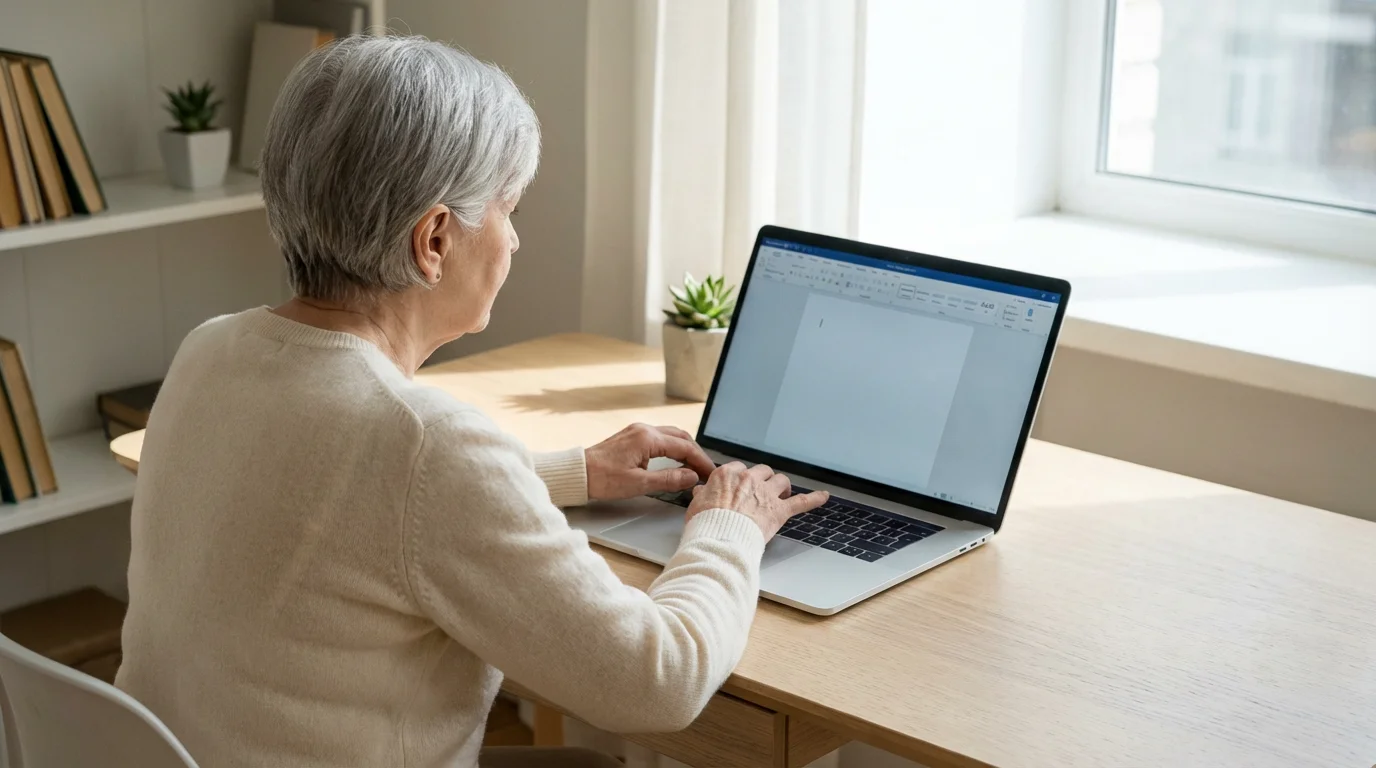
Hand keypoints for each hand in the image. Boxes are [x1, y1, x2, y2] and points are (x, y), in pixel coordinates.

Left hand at [585, 423, 716, 500]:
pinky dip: (673, 448)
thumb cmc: (602, 479)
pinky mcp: (632, 437)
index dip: (700, 461)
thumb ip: (669, 479)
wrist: (578, 474)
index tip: (710, 474)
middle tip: (706, 471)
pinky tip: (676, 460)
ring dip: (685, 449)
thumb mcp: (639, 484)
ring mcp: (637, 431)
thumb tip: (691, 477)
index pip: (685, 447)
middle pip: (681, 437)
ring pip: (671, 436)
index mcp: (647, 438)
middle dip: (696, 454)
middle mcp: (644, 430)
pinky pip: (660, 438)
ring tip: (694, 467)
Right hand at [688, 462, 828, 541]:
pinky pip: (801, 502)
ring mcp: (766, 494)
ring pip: (781, 480)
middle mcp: (749, 479)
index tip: (741, 486)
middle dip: (763, 480)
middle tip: (761, 491)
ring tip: (782, 494)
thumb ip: (703, 495)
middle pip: (762, 471)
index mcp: (728, 475)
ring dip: (782, 487)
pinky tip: (823, 496)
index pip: (739, 469)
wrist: (719, 539)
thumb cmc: (706, 524)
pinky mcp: (779, 511)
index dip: (742, 479)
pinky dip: (814, 499)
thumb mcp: (697, 505)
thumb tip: (701, 491)